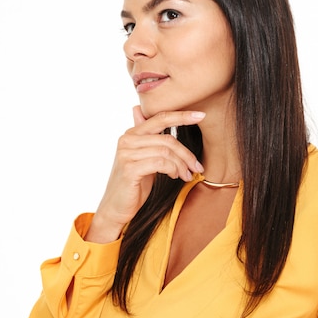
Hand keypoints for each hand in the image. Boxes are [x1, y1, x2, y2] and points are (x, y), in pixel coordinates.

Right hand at [85, 106, 204, 242]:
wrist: (116, 207)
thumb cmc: (133, 183)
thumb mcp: (143, 158)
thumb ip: (146, 137)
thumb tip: (137, 109)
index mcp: (132, 133)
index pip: (160, 118)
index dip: (182, 116)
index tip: (201, 115)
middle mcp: (127, 140)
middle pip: (167, 139)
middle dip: (186, 154)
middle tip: (196, 167)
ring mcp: (126, 154)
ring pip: (166, 152)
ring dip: (181, 165)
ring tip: (185, 175)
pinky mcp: (129, 168)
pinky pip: (160, 163)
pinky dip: (172, 169)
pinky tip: (174, 176)